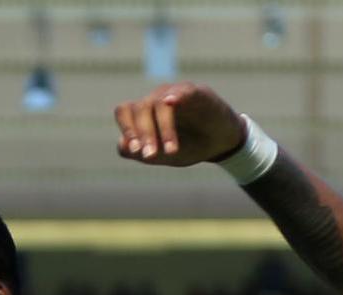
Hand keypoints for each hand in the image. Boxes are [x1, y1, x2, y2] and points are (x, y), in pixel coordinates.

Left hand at [113, 83, 245, 166]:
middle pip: (140, 108)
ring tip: (172, 151)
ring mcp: (175, 93)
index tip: (136, 150)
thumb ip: (140, 153)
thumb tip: (122, 145)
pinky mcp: (196, 92)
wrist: (220, 143)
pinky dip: (175, 96)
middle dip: (145, 134)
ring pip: (159, 103)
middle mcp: (156, 100)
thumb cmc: (189, 147)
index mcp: (145, 114)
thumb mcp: (163, 156)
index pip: (124, 111)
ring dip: (163, 129)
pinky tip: (171, 103)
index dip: (127, 128)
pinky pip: (182, 90)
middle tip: (151, 155)